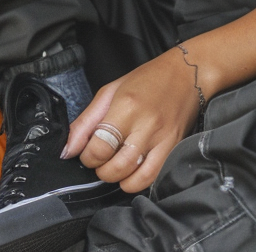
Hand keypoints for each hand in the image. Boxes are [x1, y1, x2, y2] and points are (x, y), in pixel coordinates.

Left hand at [62, 50, 201, 192]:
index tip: (87, 151)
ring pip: (134, 179)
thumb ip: (86, 121)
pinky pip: (153, 178)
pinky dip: (137, 181)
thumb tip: (68, 149)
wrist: (188, 73)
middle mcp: (146, 125)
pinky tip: (132, 169)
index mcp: (127, 106)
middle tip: (101, 159)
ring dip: (118, 178)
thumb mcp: (111, 91)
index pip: (99, 147)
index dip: (87, 156)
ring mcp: (163, 139)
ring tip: (115, 165)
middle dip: (100, 169)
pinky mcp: (174, 149)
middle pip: (115, 168)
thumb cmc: (148, 79)